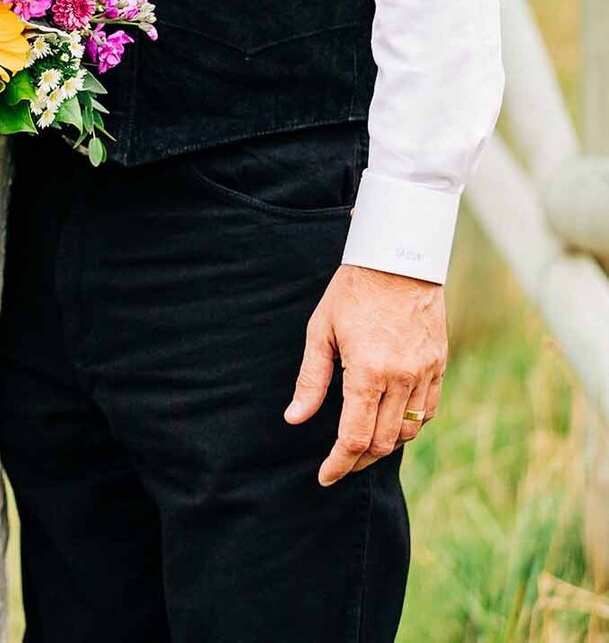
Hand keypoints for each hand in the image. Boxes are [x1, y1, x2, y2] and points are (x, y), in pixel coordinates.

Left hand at [284, 264, 446, 486]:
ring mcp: (425, 373)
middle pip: (382, 442)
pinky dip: (410, 425)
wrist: (398, 258)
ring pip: (409, 432)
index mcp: (368, 371)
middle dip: (358, 461)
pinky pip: (428, 411)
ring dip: (384, 445)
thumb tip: (295, 418)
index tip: (325, 476)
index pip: (355, 438)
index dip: (338, 464)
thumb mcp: (321, 330)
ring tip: (362, 444)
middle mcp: (401, 378)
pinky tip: (391, 421)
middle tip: (339, 464)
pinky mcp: (439, 365)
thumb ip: (311, 379)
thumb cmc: (352, 291)